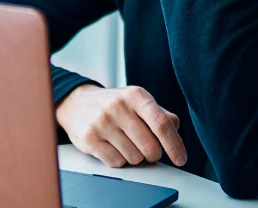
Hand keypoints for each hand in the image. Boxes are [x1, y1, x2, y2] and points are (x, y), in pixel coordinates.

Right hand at [56, 84, 187, 167]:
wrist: (76, 103)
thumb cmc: (115, 105)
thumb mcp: (138, 102)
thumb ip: (160, 114)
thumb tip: (175, 130)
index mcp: (135, 96)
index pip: (161, 124)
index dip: (174, 145)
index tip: (181, 159)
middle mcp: (118, 107)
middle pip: (150, 146)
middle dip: (153, 154)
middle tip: (147, 149)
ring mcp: (102, 123)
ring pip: (134, 158)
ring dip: (135, 157)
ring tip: (125, 144)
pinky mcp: (90, 139)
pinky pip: (116, 162)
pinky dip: (120, 160)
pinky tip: (113, 148)